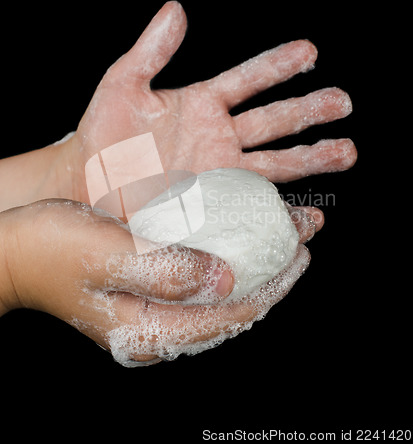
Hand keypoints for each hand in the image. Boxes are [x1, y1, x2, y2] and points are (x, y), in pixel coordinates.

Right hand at [0, 199, 319, 365]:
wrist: (13, 251)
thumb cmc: (51, 250)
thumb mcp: (107, 256)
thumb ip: (166, 271)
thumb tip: (225, 280)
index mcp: (149, 330)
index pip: (230, 315)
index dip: (272, 284)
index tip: (300, 253)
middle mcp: (157, 330)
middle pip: (233, 308)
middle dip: (273, 275)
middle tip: (302, 240)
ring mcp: (153, 314)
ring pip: (222, 296)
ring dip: (257, 266)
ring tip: (286, 240)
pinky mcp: (148, 294)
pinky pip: (202, 283)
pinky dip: (229, 261)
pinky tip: (242, 244)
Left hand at [56, 1, 355, 203]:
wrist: (90, 184)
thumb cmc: (103, 135)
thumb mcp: (122, 85)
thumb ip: (151, 51)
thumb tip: (175, 11)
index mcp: (202, 104)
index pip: (248, 79)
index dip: (277, 65)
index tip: (309, 52)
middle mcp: (218, 137)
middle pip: (274, 121)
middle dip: (309, 110)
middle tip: (343, 102)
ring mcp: (220, 171)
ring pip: (276, 162)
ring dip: (312, 156)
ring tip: (345, 150)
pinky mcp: (216, 203)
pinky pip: (255, 204)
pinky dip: (284, 208)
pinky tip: (309, 212)